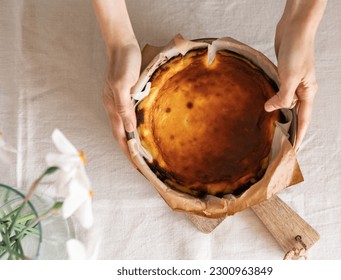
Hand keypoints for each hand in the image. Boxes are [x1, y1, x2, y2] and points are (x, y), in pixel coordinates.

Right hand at [103, 43, 140, 161]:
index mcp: (113, 107)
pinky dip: (132, 127)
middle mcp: (113, 107)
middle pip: (120, 134)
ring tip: (138, 152)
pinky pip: (126, 116)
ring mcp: (116, 101)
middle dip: (128, 150)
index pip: (121, 136)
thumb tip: (129, 128)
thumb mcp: (123, 84)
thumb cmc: (125, 63)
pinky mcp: (123, 95)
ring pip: (122, 126)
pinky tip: (138, 129)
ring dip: (129, 140)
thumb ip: (124, 106)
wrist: (122, 45)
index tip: (136, 166)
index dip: (127, 151)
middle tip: (138, 165)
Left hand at [264, 0, 325, 150]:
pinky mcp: (283, 75)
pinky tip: (264, 107)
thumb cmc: (297, 50)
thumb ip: (283, 96)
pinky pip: (279, 93)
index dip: (299, 136)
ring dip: (279, 115)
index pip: (304, 120)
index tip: (293, 151)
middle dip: (289, 129)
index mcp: (308, 92)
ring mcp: (293, 82)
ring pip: (286, 104)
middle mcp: (302, 90)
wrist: (294, 27)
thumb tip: (271, 110)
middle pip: (295, 114)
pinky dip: (273, 101)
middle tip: (279, 145)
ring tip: (270, 130)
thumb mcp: (291, 76)